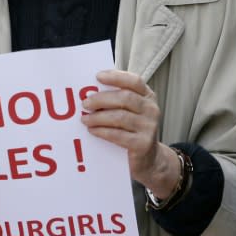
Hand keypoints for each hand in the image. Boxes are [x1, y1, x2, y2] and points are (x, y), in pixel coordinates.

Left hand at [81, 69, 179, 197]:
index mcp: (147, 96)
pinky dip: (102, 131)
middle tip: (85, 103)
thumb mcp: (129, 110)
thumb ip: (116, 98)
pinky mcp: (143, 144)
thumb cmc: (133, 129)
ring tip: (84, 119)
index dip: (116, 77)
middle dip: (101, 99)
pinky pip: (118, 135)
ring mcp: (149, 127)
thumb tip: (89, 90)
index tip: (97, 76)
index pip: (134, 81)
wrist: (149, 158)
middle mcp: (151, 109)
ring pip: (120, 117)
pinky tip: (92, 130)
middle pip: (125, 98)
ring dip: (98, 117)